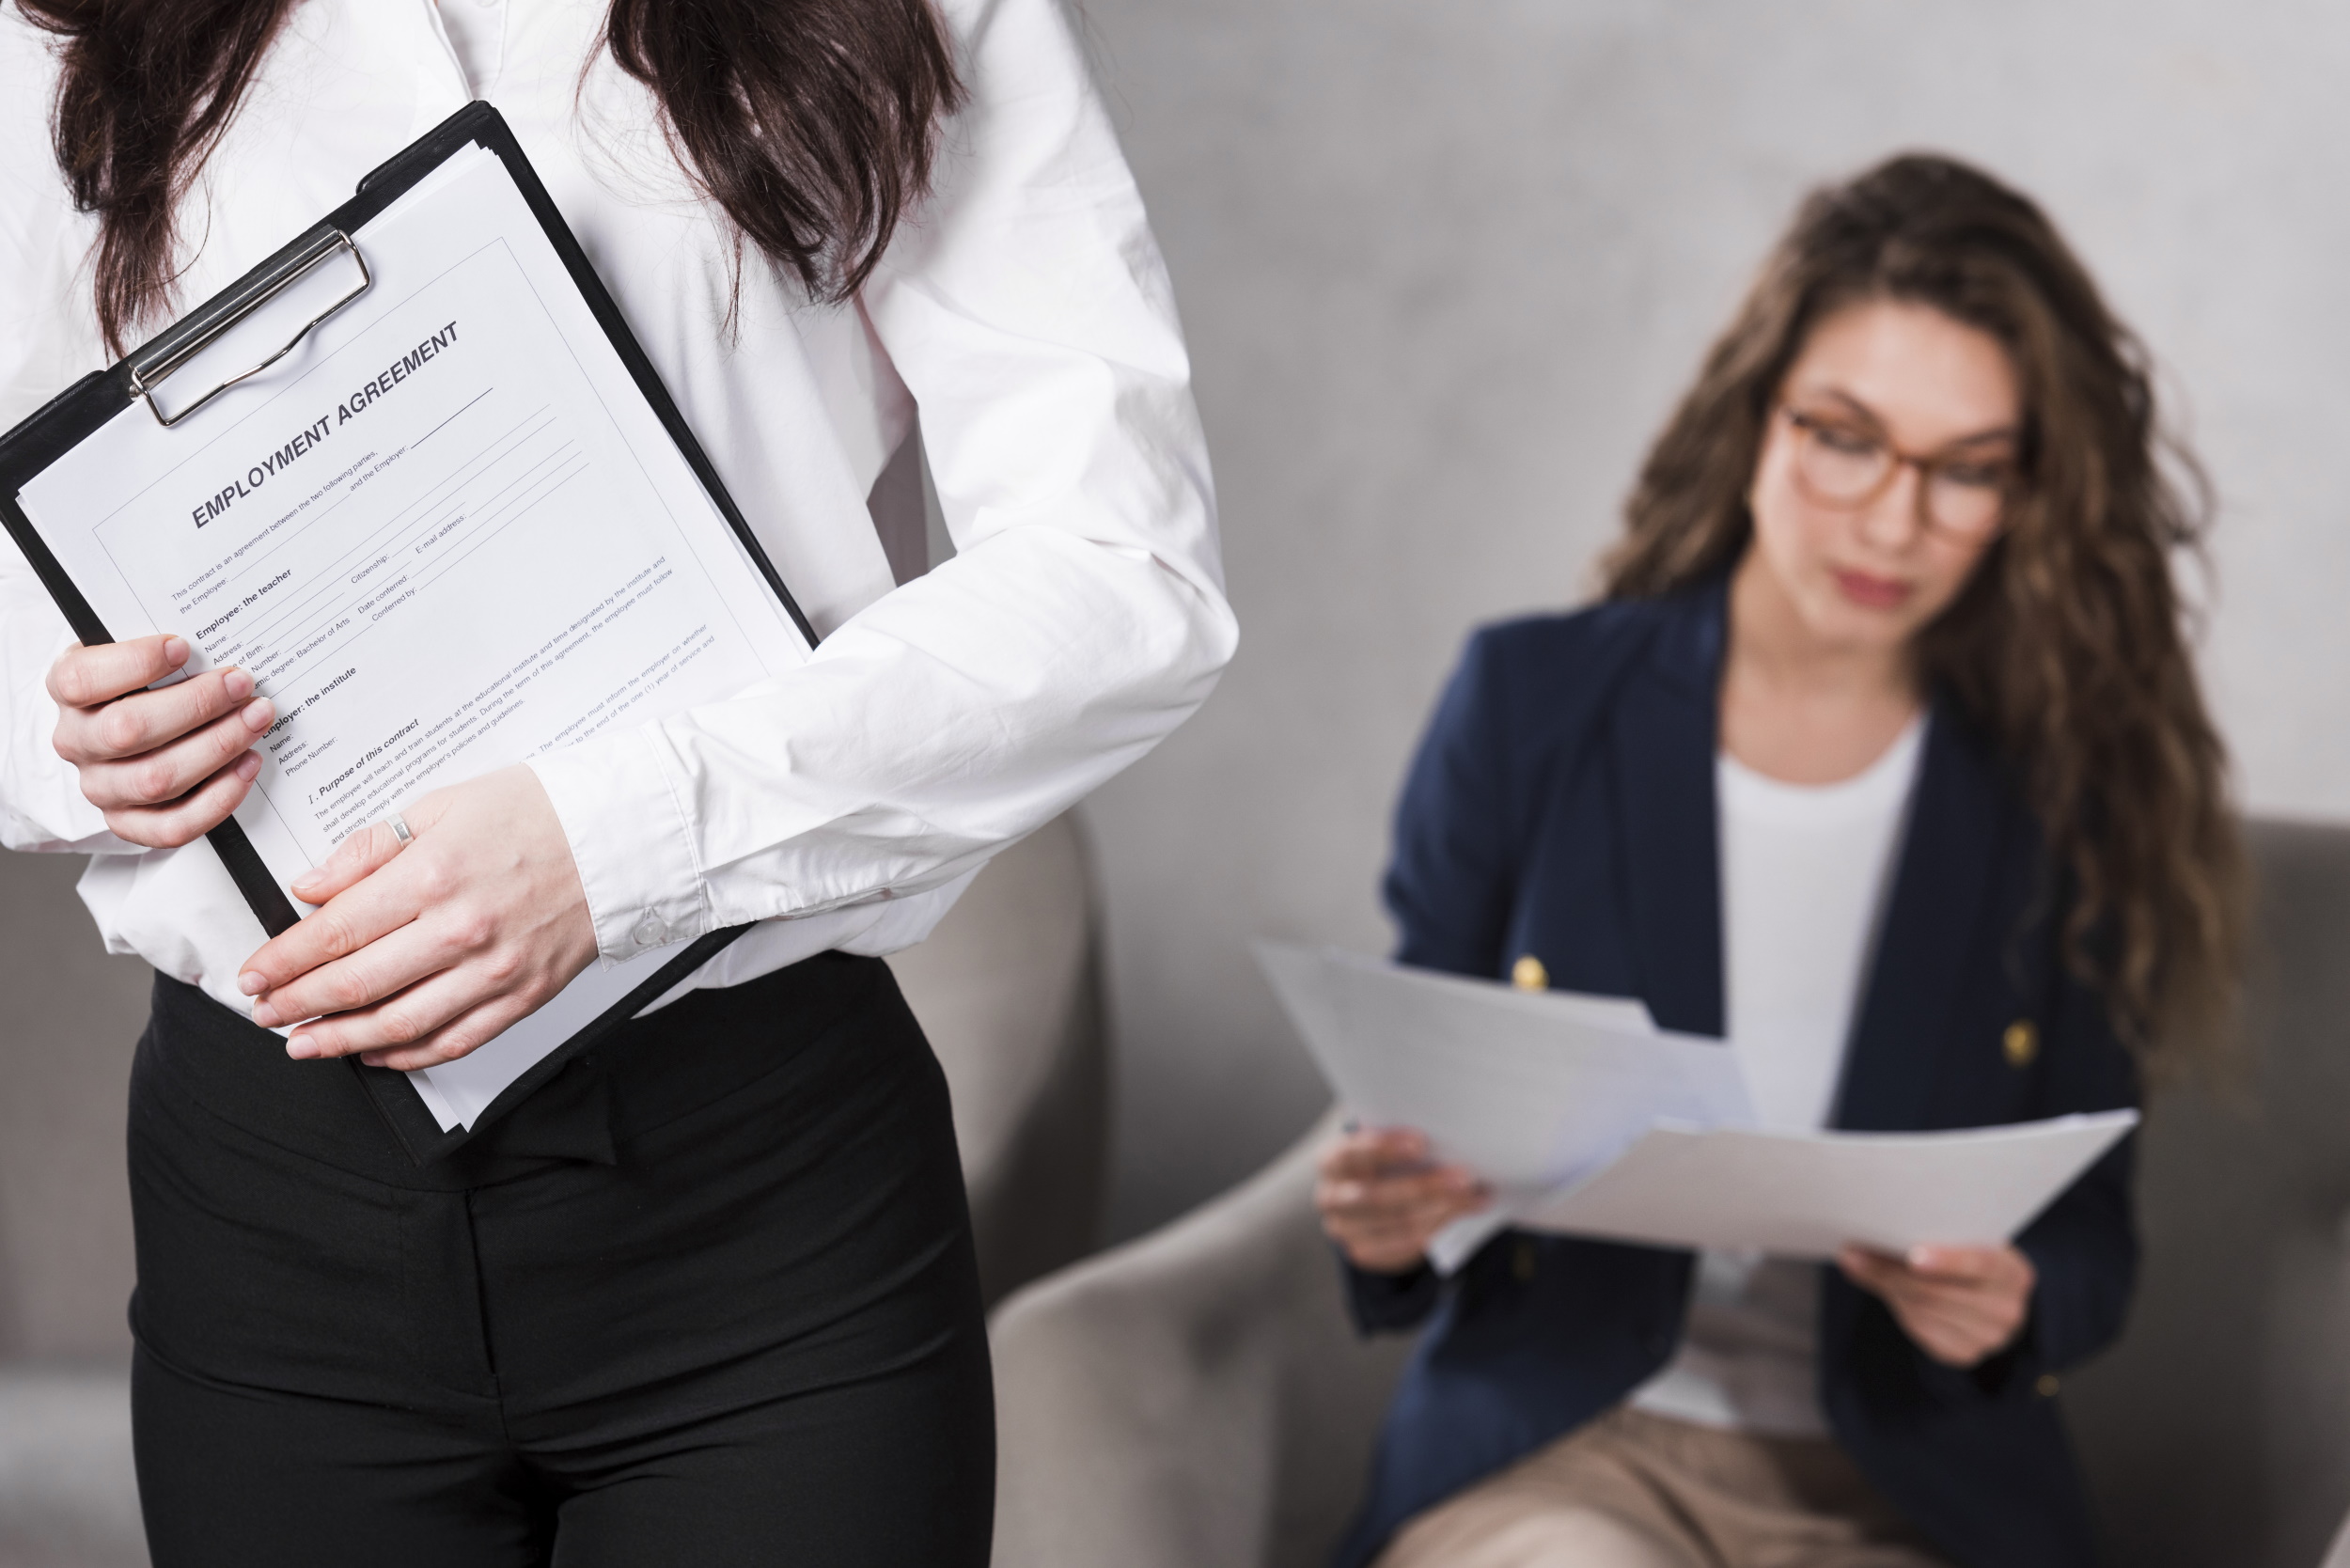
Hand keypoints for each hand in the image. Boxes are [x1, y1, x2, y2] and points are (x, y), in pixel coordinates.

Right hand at [48, 635, 274, 846]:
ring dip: (218, 747)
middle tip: (241, 684)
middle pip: (128, 731)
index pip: (82, 680)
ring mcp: (100, 787)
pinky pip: (173, 826)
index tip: (182, 647)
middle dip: (196, 706)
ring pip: (157, 779)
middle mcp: (76, 742)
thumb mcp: (137, 654)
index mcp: (68, 691)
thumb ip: (163, 650)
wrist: (123, 728)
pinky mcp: (128, 822)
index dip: (134, 663)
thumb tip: (213, 645)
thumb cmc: (139, 683)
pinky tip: (247, 765)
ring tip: (256, 719)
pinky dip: (218, 798)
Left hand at [239, 765, 597, 1069]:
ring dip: (340, 1041)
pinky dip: (407, 1055)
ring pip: (398, 1024)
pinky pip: (455, 1040)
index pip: (334, 931)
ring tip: (303, 1044)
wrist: (621, 836)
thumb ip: (369, 848)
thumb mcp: (443, 804)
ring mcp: (494, 970)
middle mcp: (460, 929)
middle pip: (355, 984)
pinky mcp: (524, 996)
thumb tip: (311, 888)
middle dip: (296, 1004)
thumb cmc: (539, 812)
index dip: (283, 960)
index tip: (255, 973)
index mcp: (433, 874)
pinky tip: (375, 1053)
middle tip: (266, 1011)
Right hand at [1315, 1126, 1488, 1273]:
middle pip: (1376, 1196)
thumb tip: (1445, 1132)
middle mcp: (1331, 1198)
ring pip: (1398, 1223)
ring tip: (1474, 1196)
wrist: (1366, 1198)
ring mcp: (1345, 1230)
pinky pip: (1406, 1243)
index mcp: (1331, 1161)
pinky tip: (1464, 1213)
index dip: (1384, 1148)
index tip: (1421, 1143)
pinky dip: (1439, 1227)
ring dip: (1442, 1209)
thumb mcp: (1382, 1143)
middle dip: (1423, 1186)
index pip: (1351, 1154)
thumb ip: (1400, 1136)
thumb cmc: (1381, 1159)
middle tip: (1464, 1177)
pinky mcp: (1364, 1252)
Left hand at [1838, 1242, 2035, 1367]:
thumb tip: (1861, 1244)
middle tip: (1856, 1253)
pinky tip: (1884, 1288)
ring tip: (1859, 1263)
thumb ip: (1929, 1240)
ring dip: (1886, 1286)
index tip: (1913, 1256)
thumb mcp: (1968, 1244)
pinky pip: (1920, 1329)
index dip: (1947, 1261)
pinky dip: (1897, 1305)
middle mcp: (2006, 1310)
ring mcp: (1987, 1338)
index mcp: (2013, 1274)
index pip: (1981, 1264)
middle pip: (1939, 1291)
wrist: (1995, 1300)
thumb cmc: (1974, 1261)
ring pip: (1923, 1309)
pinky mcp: (1963, 1354)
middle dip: (1891, 1271)